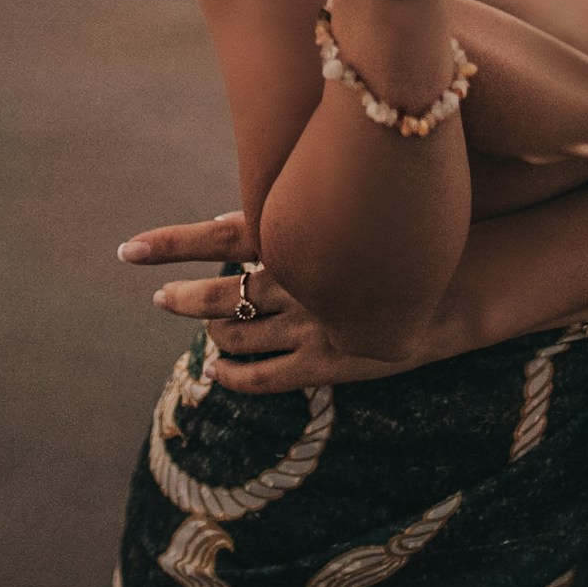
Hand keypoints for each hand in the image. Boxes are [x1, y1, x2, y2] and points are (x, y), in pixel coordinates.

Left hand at [118, 212, 450, 388]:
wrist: (459, 281)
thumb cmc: (399, 230)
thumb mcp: (344, 208)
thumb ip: (287, 214)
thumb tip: (223, 217)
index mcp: (300, 237)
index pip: (218, 238)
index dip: (170, 243)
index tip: (128, 249)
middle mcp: (298, 280)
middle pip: (220, 296)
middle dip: (184, 298)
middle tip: (161, 299)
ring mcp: (310, 324)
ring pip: (238, 335)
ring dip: (212, 335)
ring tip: (199, 332)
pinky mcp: (326, 363)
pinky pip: (265, 378)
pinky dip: (235, 376)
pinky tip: (221, 373)